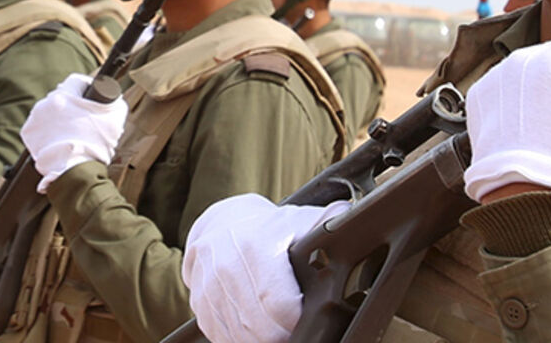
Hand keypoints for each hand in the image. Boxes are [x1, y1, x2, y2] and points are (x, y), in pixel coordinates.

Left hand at [21, 72, 127, 192]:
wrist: (75, 170)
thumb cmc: (96, 144)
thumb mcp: (115, 118)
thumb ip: (115, 101)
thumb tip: (114, 95)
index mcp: (66, 94)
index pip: (76, 80)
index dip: (86, 87)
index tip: (90, 95)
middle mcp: (47, 102)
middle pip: (62, 95)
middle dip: (71, 104)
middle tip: (81, 117)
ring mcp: (36, 117)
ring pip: (49, 110)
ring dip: (58, 116)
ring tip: (70, 131)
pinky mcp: (29, 132)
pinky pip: (39, 125)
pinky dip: (47, 130)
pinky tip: (58, 138)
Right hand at [182, 194, 350, 342]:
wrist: (221, 224)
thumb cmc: (268, 227)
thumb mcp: (298, 220)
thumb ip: (327, 223)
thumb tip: (352, 220)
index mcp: (255, 245)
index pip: (278, 302)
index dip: (297, 319)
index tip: (306, 318)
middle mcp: (226, 266)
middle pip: (260, 326)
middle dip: (283, 335)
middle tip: (296, 331)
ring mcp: (208, 286)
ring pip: (239, 335)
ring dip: (261, 339)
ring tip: (279, 330)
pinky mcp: (199, 303)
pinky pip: (221, 335)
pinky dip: (241, 338)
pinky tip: (255, 329)